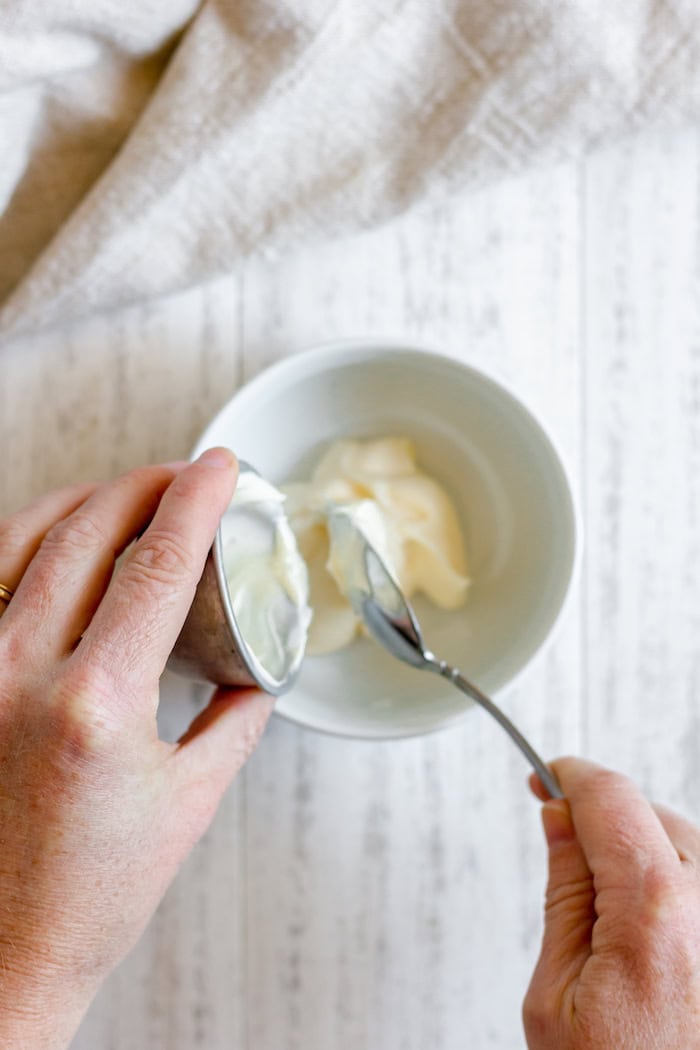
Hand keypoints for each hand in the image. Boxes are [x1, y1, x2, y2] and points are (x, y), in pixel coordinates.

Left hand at [0, 450, 272, 1049]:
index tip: (222, 469)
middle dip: (146, 483)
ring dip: (84, 498)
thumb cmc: (88, 895)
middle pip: (89, 530)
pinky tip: (54, 532)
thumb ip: (235, 722)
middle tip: (185, 476)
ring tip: (127, 491)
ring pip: (23, 537)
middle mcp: (19, 675)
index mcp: (96, 705)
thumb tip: (256, 670)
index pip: (157, 564)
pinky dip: (25, 535)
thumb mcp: (190, 804)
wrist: (4, 952)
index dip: (197, 499)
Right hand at [524, 758, 699, 1048]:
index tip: (547, 777)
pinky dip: (676, 890)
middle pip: (652, 816)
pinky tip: (653, 937)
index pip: (612, 798)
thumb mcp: (557, 997)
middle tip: (568, 864)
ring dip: (646, 858)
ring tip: (616, 926)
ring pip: (686, 847)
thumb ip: (565, 893)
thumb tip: (559, 820)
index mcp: (656, 913)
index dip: (571, 777)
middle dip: (606, 826)